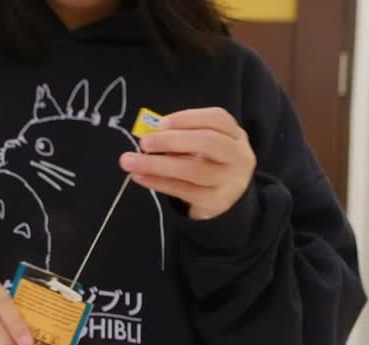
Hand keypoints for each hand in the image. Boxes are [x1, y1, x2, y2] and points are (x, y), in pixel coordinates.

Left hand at [119, 108, 256, 220]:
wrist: (227, 199)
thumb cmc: (210, 163)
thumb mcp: (204, 145)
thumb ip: (183, 137)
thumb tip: (150, 134)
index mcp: (235, 135)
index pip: (218, 119)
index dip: (188, 118)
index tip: (161, 123)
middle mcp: (238, 156)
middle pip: (208, 142)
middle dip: (172, 140)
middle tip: (144, 143)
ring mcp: (229, 181)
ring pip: (193, 170)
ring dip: (157, 164)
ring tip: (130, 162)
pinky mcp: (215, 202)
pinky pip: (183, 190)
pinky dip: (158, 182)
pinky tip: (140, 176)